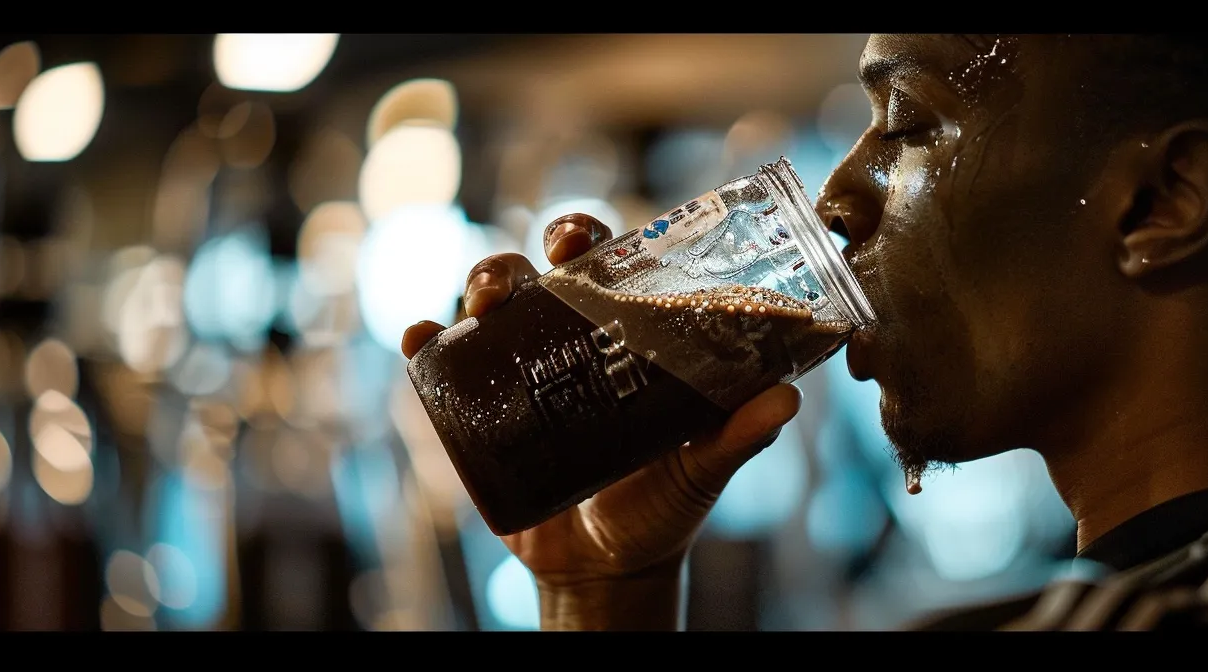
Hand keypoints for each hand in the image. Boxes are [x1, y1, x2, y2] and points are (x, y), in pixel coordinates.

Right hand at [400, 213, 801, 628]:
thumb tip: (786, 401)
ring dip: (482, 282)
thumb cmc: (662, 505)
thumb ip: (738, 436)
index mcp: (624, 337)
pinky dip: (425, 343)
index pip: (608, 268)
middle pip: (542, 271)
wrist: (605, 569)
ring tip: (486, 302)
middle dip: (536, 250)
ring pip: (489, 305)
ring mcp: (516, 373)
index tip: (588, 238)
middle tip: (549, 256)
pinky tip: (421, 338)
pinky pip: (440, 367)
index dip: (596, 239)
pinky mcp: (475, 413)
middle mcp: (565, 341)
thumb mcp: (701, 469)